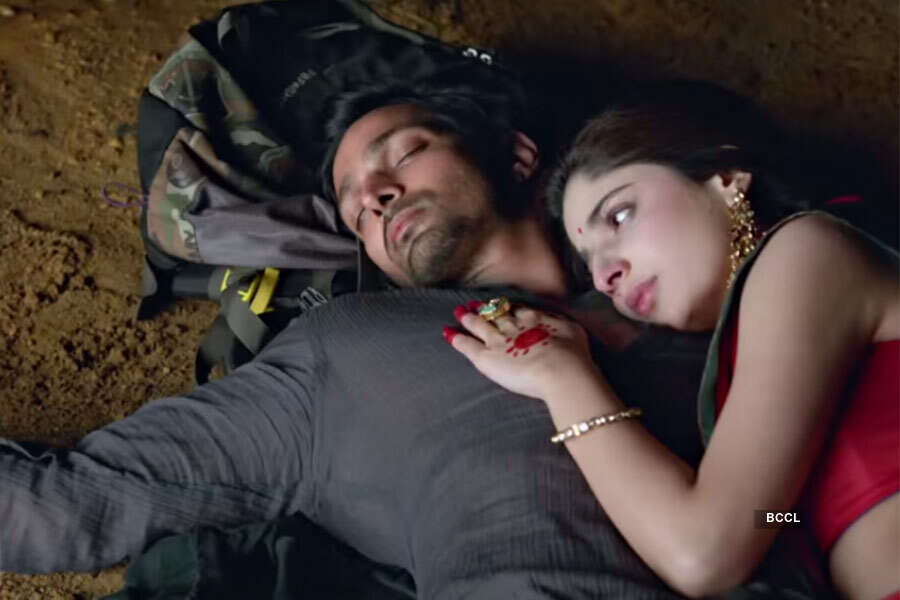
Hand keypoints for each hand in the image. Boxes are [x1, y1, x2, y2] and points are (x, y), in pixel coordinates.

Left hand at [444, 301, 596, 399]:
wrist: (560, 371)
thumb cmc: (573, 355)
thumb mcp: (573, 331)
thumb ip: (560, 323)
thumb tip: (556, 320)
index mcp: (534, 319)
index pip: (516, 310)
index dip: (507, 306)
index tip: (501, 303)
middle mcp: (513, 326)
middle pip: (495, 314)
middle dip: (484, 309)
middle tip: (473, 304)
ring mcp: (497, 340)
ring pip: (478, 325)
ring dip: (468, 318)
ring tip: (458, 312)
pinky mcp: (486, 356)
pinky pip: (466, 344)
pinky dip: (455, 338)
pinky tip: (446, 333)